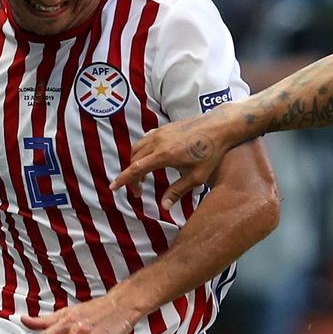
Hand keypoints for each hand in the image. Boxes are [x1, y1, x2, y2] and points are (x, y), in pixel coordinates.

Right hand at [111, 112, 234, 211]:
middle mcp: (158, 142)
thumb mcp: (197, 177)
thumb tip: (164, 207)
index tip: (113, 188)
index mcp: (164, 155)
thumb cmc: (211, 152)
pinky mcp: (164, 128)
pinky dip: (141, 151)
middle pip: (134, 160)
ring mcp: (160, 132)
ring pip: (137, 148)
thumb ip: (178, 191)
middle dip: (132, 177)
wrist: (219, 126)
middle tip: (138, 192)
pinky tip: (149, 159)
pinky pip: (145, 140)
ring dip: (135, 163)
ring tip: (142, 177)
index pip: (136, 169)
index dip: (123, 180)